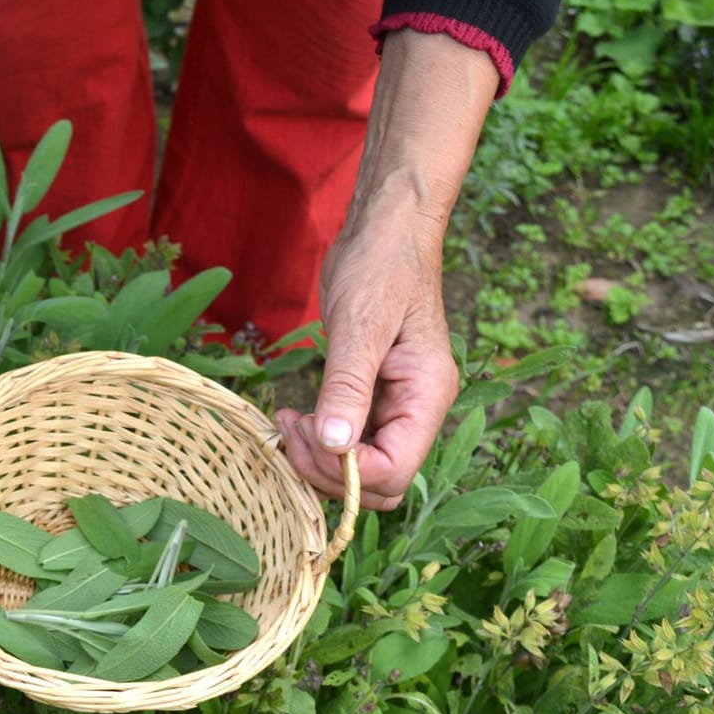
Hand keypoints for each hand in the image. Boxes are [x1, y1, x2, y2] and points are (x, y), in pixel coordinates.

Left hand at [276, 29, 494, 510]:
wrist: (382, 231)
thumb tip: (337, 446)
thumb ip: (349, 387)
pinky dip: (319, 442)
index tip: (307, 434)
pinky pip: (347, 441)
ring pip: (360, 468)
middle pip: (379, 482)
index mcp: (428, 395)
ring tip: (286, 424)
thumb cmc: (381, 266)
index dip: (347, 470)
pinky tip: (293, 418)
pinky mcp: (370, 396)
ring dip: (320, 461)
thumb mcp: (360, 325)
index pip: (395, 470)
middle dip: (330, 472)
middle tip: (290, 432)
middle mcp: (416, 409)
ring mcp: (394, 405)